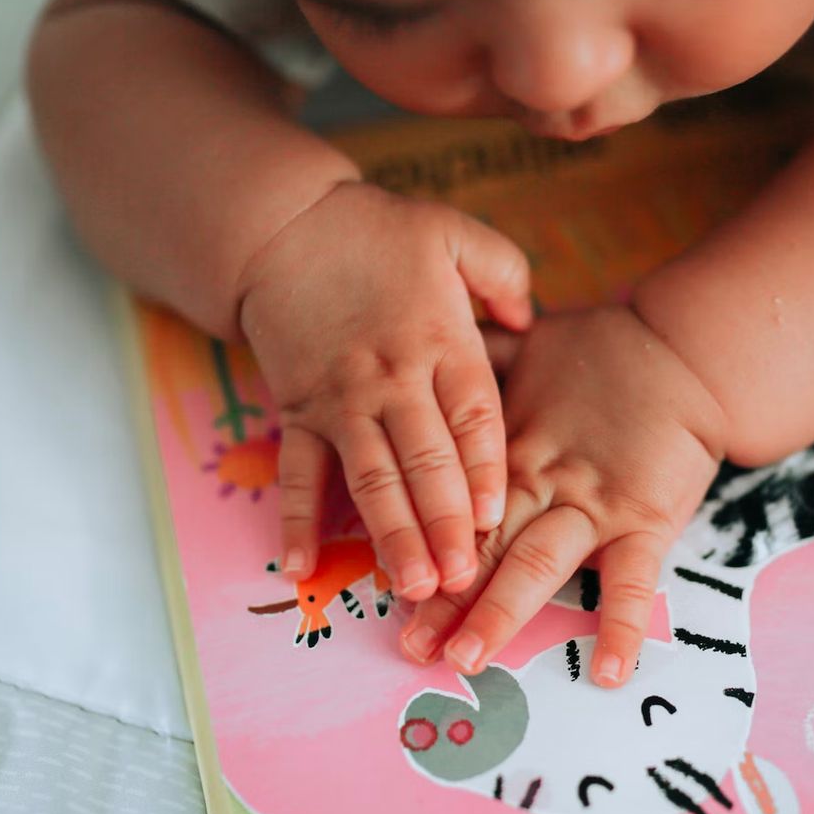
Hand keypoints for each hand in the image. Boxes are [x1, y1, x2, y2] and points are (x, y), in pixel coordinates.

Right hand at [240, 181, 530, 599]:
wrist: (278, 226)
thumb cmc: (375, 232)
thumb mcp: (453, 233)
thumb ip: (505, 274)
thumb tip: (534, 320)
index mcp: (439, 341)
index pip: (471, 416)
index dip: (485, 469)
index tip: (498, 517)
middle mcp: (391, 380)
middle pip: (424, 461)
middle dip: (445, 523)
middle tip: (464, 579)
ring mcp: (341, 402)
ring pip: (370, 480)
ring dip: (391, 535)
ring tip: (413, 587)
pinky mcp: (298, 413)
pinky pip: (297, 473)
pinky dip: (295, 521)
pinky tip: (301, 568)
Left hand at [398, 305, 726, 686]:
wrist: (684, 348)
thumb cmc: (601, 349)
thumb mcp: (524, 345)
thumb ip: (474, 359)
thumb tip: (421, 352)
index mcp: (505, 446)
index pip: (452, 506)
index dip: (419, 545)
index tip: (387, 586)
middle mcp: (541, 480)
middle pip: (483, 545)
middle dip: (444, 598)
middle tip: (411, 647)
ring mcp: (593, 503)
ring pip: (539, 562)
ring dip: (501, 611)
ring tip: (467, 658)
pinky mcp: (645, 518)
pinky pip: (634, 580)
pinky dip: (620, 625)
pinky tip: (607, 673)